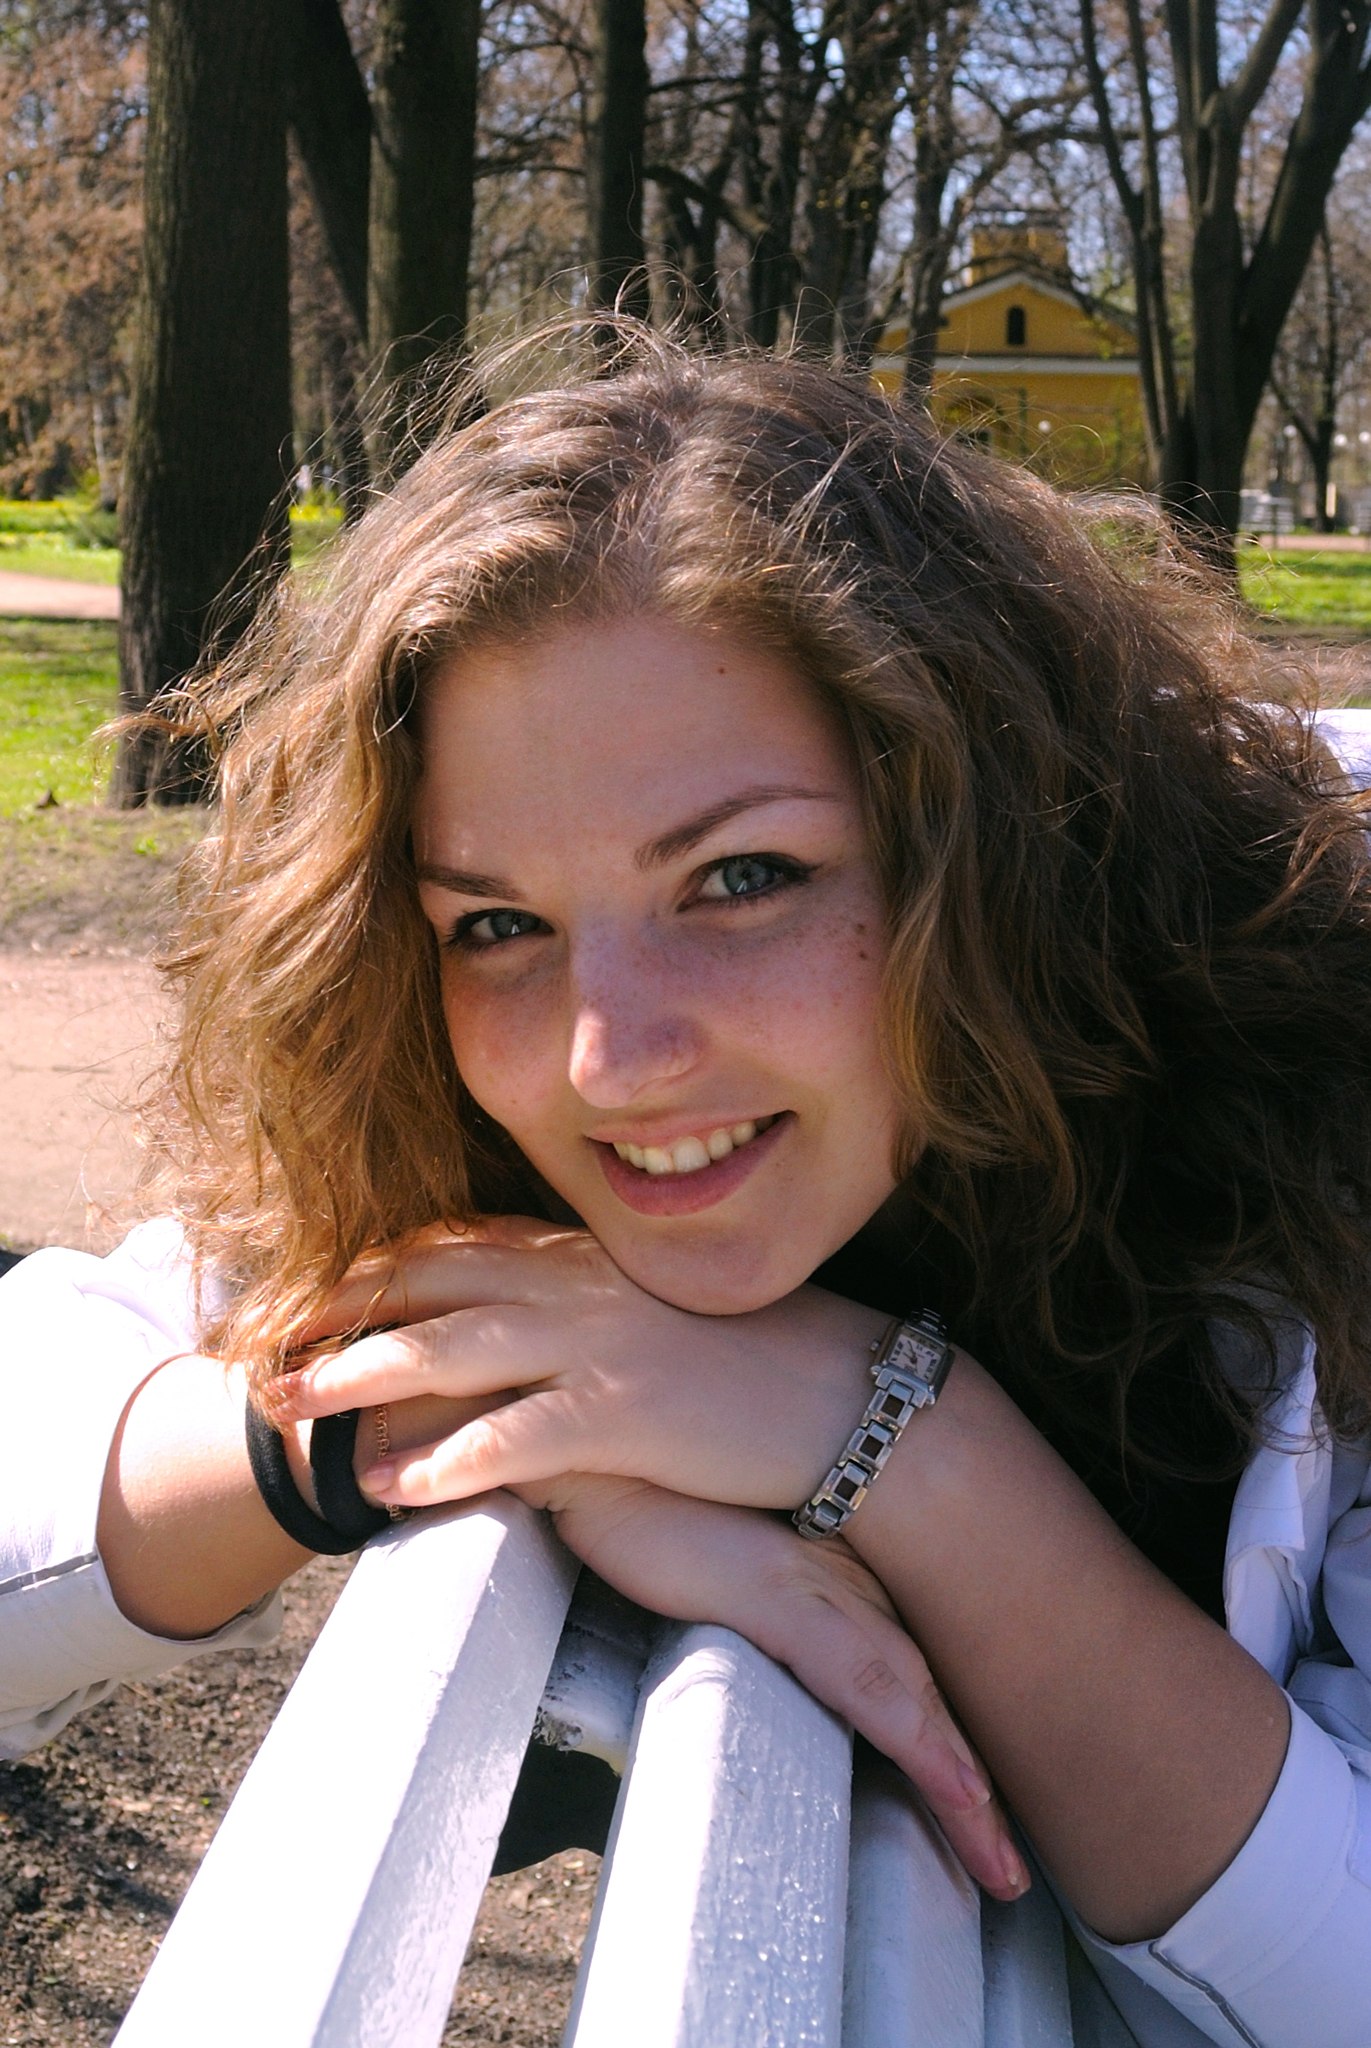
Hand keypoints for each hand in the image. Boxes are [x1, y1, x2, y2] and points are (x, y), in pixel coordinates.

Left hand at [272, 1219, 881, 1515]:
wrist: (852, 1396)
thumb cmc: (757, 1360)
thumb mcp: (659, 1312)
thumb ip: (584, 1306)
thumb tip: (516, 1331)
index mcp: (586, 1256)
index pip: (453, 1245)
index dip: (370, 1269)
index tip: (306, 1296)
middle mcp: (580, 1284)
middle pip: (428, 1283)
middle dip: (336, 1312)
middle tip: (263, 1346)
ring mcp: (599, 1343)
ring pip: (448, 1346)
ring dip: (357, 1374)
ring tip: (291, 1409)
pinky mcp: (624, 1412)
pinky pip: (511, 1435)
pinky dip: (441, 1459)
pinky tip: (387, 1487)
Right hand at [519, 1469, 1028, 1903]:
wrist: (608, 1450)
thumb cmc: (655, 1502)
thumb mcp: (716, 1567)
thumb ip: (759, 1613)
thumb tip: (766, 1667)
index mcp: (838, 1585)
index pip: (912, 1681)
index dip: (952, 1754)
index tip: (986, 1828)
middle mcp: (847, 1586)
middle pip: (930, 1699)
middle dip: (975, 1792)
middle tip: (1012, 1871)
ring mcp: (822, 1590)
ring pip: (916, 1703)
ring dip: (961, 1787)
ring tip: (998, 1862)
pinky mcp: (782, 1596)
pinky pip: (866, 1682)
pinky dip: (917, 1739)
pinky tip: (955, 1787)